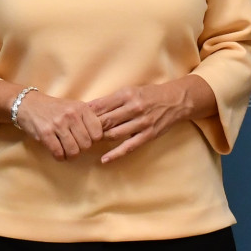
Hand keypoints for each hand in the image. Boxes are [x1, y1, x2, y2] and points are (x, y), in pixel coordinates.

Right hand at [13, 91, 105, 159]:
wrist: (28, 104)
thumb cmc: (54, 108)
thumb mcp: (73, 107)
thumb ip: (87, 119)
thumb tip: (101, 137)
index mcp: (82, 108)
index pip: (98, 133)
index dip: (92, 140)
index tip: (84, 139)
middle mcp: (71, 115)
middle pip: (86, 145)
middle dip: (81, 149)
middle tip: (74, 145)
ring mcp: (58, 124)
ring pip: (74, 151)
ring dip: (70, 155)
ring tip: (66, 150)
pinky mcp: (45, 133)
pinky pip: (59, 153)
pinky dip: (59, 157)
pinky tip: (57, 151)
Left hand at [87, 77, 215, 163]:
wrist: (175, 100)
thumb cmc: (149, 95)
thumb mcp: (130, 91)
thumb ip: (111, 100)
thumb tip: (89, 107)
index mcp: (127, 95)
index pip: (101, 106)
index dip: (86, 114)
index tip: (74, 120)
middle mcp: (133, 108)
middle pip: (106, 120)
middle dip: (90, 129)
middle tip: (76, 135)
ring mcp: (141, 123)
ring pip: (114, 134)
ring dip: (100, 140)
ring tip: (87, 144)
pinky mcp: (148, 135)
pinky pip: (129, 146)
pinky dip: (115, 154)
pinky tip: (104, 159)